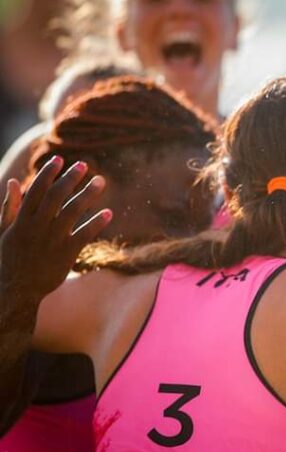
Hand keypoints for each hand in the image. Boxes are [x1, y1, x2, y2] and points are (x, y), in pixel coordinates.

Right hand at [0, 157, 110, 299]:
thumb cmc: (8, 259)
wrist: (14, 291)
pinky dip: (96, 223)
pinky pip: (84, 235)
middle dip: (70, 178)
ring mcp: (52, 240)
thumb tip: (13, 181)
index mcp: (21, 220)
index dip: (48, 173)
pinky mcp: (66, 254)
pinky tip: (109, 213)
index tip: (60, 159)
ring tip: (101, 181)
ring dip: (88, 194)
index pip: (36, 190)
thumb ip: (9, 207)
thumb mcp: (3, 232)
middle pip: (56, 196)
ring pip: (72, 211)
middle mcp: (37, 227)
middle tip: (84, 165)